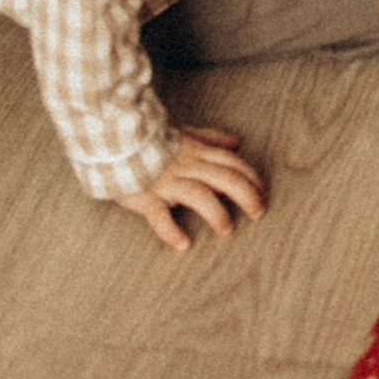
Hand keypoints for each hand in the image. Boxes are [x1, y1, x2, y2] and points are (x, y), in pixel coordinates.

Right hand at [115, 127, 266, 252]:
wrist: (115, 140)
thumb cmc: (152, 141)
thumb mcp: (185, 134)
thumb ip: (211, 139)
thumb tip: (237, 143)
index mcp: (197, 152)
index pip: (233, 164)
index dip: (252, 179)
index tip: (264, 195)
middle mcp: (187, 167)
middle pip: (225, 178)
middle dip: (247, 196)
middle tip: (258, 214)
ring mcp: (167, 182)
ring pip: (199, 195)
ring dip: (216, 213)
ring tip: (227, 230)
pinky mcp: (147, 197)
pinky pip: (159, 215)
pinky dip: (171, 231)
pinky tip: (182, 244)